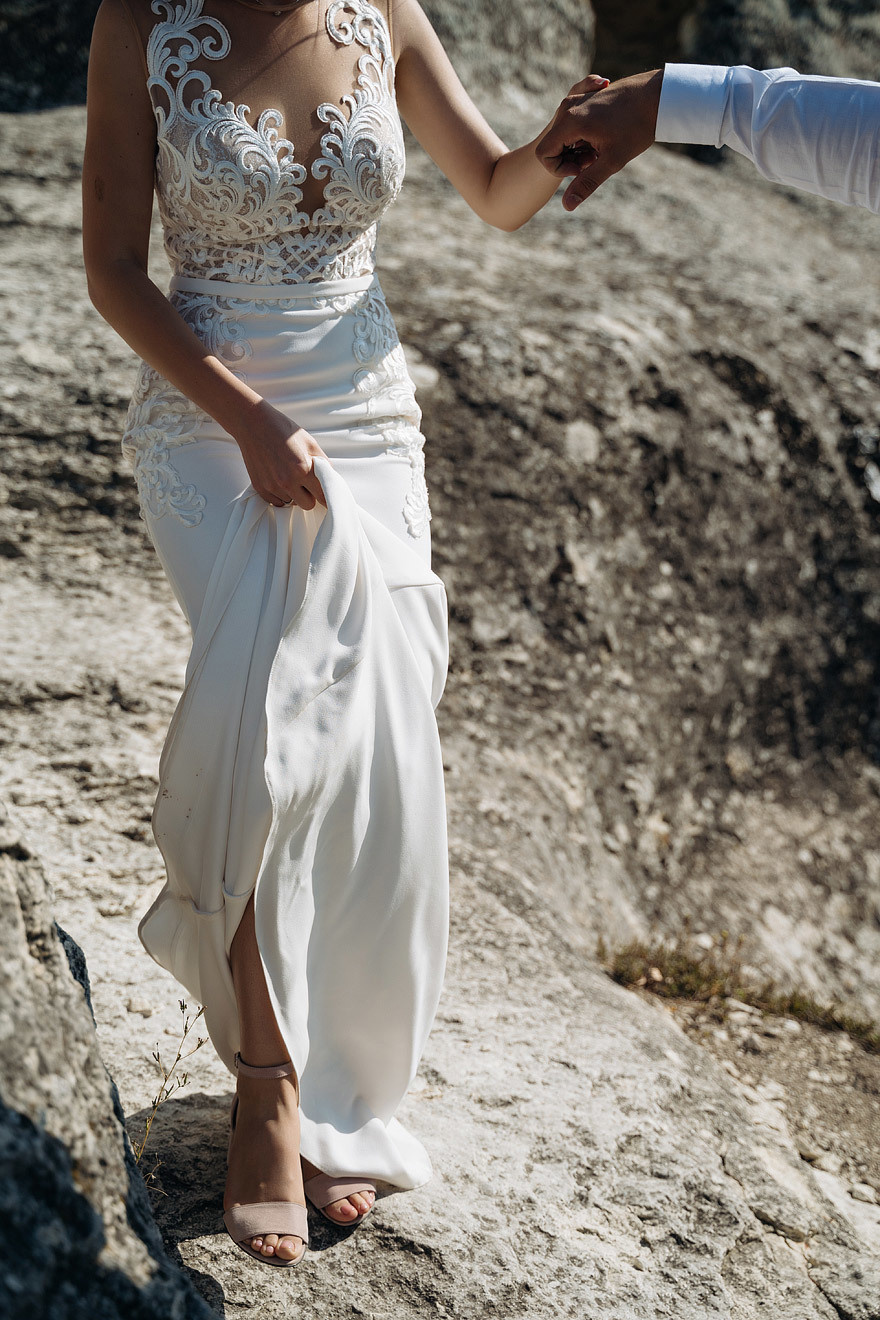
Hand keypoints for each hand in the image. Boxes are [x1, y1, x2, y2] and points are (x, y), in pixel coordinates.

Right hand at [234, 400, 328, 509]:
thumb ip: (323, 463)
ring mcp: (272, 486)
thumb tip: (330, 479)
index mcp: (303, 469)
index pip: (322, 497)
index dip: (325, 496)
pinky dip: (280, 494)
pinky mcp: (260, 488)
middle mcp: (287, 481)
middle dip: (309, 495)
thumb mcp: (310, 442)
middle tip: (306, 482)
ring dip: (293, 494)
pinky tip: (278, 478)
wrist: (253, 424)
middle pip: (307, 505)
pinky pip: (276, 501)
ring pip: (291, 503)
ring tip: (288, 475)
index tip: (325, 495)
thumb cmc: (282, 430)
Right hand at [536, 68, 663, 210]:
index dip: (560, 168)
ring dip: (579, 147)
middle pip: (553, 144)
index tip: (583, 168)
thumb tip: (567, 206)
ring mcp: (577, 99)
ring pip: (564, 134)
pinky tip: (605, 136)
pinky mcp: (586, 97)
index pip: (544, 153)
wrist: (659, 95)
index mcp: (570, 121)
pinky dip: (585, 135)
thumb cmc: (638, 127)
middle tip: (597, 158)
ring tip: (603, 147)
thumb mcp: (612, 161)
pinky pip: (575, 123)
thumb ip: (586, 183)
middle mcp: (569, 107)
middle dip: (571, 158)